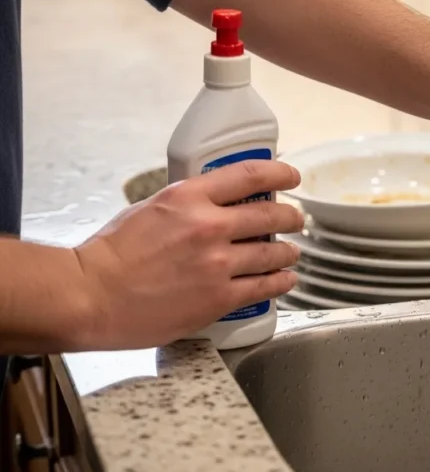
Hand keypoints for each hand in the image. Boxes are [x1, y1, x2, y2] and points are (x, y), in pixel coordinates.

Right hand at [73, 161, 303, 349]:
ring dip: (288, 252)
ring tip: (292, 253)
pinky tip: (285, 279)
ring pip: (273, 253)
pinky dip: (280, 282)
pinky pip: (264, 287)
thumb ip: (186, 205)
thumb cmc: (110, 255)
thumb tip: (211, 205)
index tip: (291, 176)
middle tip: (296, 218)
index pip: (249, 175)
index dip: (279, 173)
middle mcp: (209, 227)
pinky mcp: (219, 298)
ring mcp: (218, 264)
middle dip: (290, 216)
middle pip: (270, 215)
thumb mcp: (148, 209)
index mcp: (189, 198)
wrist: (90, 296)